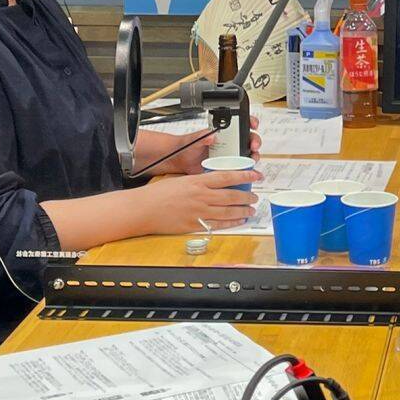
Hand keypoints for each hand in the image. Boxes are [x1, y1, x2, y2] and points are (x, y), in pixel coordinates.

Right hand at [136, 168, 263, 234]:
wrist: (143, 209)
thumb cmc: (158, 194)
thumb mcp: (180, 180)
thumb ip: (198, 182)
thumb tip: (214, 183)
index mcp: (197, 181)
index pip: (227, 176)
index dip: (244, 175)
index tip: (256, 174)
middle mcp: (201, 196)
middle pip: (231, 195)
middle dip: (247, 196)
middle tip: (255, 196)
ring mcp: (199, 212)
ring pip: (228, 211)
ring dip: (242, 210)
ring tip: (251, 209)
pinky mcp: (195, 225)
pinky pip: (218, 225)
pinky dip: (231, 223)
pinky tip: (238, 221)